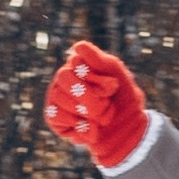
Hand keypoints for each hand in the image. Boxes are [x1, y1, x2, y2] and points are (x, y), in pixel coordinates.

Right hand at [44, 40, 149, 172]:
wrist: (126, 132)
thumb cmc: (123, 100)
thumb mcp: (119, 77)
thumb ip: (100, 61)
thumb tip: (78, 47)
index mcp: (81, 64)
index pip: (77, 60)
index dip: (96, 77)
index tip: (112, 87)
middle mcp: (65, 76)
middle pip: (64, 75)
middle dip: (89, 95)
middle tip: (106, 106)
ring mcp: (56, 95)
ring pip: (59, 96)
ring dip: (87, 112)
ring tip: (101, 119)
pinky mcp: (53, 116)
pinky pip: (55, 115)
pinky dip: (78, 125)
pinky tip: (91, 129)